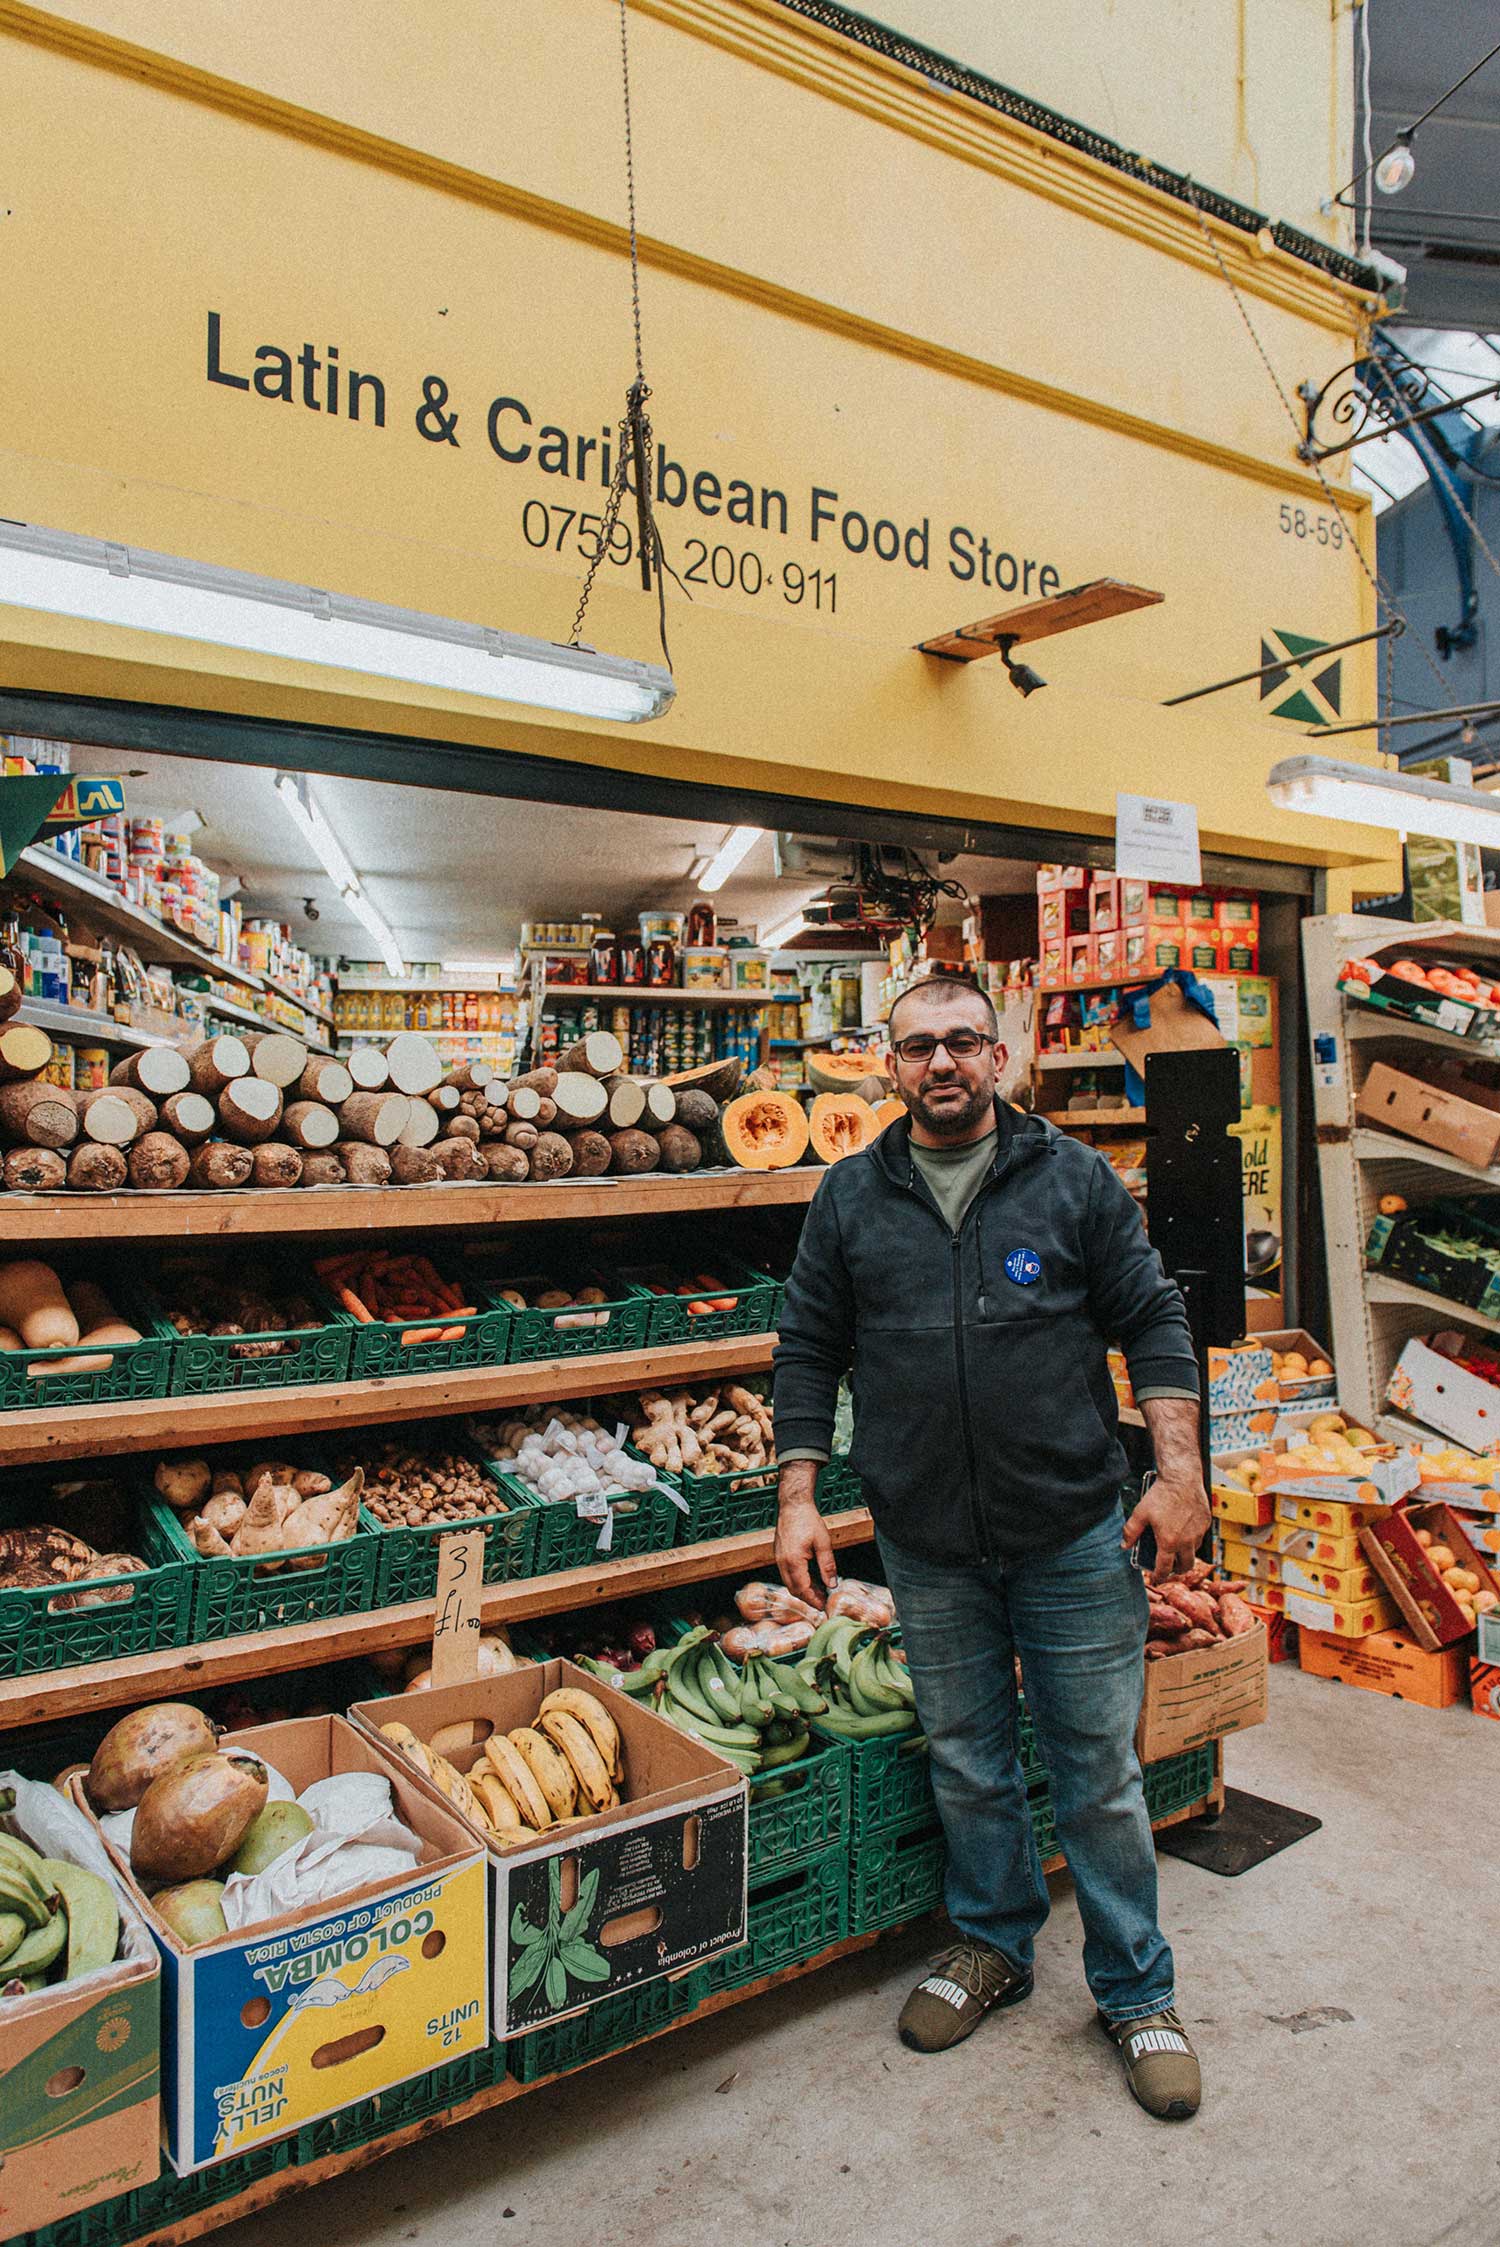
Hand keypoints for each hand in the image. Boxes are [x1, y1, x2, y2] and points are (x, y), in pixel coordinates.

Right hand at [775, 1495, 835, 1611]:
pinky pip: (786, 1574)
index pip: (803, 1589)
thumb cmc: (808, 1520)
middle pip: (794, 1589)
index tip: (824, 1606)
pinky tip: (810, 1579)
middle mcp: (782, 1562)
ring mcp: (778, 1559)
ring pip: (789, 1583)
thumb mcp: (823, 1543)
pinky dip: (798, 1581)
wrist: (793, 1505)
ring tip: (819, 1592)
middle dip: (808, 1598)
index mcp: (793, 1561)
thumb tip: (832, 1584)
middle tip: (823, 1602)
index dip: (813, 1600)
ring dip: (803, 1590)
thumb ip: (827, 1565)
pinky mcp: (779, 1555)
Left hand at [1122, 1473, 1209, 1583]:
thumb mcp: (1140, 1513)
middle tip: (1169, 1568)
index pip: (1165, 1568)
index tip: (1156, 1578)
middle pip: (1185, 1566)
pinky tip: (1184, 1533)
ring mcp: (1198, 1533)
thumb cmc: (1161, 1495)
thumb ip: (1131, 1531)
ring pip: (1193, 1553)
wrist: (1182, 1479)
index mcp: (1169, 1542)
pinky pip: (1200, 1539)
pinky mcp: (1205, 1524)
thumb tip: (1124, 1545)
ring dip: (1185, 1555)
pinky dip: (1192, 1541)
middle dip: (1177, 1571)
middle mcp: (1186, 1541)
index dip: (1159, 1576)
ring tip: (1176, 1549)